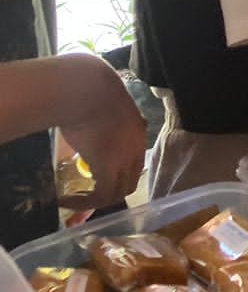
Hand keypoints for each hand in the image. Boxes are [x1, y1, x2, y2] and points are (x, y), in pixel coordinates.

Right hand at [54, 55, 145, 208]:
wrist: (88, 89)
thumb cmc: (89, 94)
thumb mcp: (102, 111)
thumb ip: (100, 125)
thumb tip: (80, 136)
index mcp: (138, 133)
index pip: (134, 164)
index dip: (118, 175)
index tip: (97, 180)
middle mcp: (136, 148)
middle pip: (130, 182)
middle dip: (110, 193)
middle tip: (87, 196)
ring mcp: (125, 159)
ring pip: (118, 192)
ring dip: (97, 200)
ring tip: (74, 201)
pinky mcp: (108, 167)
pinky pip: (102, 196)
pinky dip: (85, 203)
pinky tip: (66, 200)